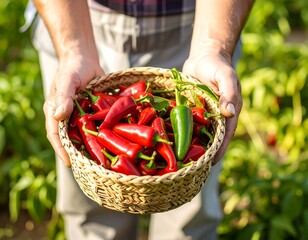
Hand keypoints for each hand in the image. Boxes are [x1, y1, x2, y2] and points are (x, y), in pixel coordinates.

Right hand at [43, 52, 103, 166]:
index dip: (62, 150)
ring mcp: (80, 115)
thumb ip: (63, 97)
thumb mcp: (67, 81)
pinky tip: (111, 141)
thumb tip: (58, 116)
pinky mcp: (91, 112)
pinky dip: (101, 133)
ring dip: (91, 145)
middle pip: (70, 138)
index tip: (70, 163)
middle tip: (90, 166)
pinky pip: (95, 125)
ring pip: (84, 134)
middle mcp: (67, 116)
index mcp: (55, 111)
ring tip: (101, 159)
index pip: (56, 135)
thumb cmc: (73, 68)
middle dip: (78, 152)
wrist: (85, 59)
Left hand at [183, 45, 241, 164]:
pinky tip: (167, 141)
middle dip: (201, 153)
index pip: (224, 136)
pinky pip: (184, 123)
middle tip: (190, 168)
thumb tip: (229, 114)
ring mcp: (201, 115)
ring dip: (188, 146)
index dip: (218, 151)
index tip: (209, 164)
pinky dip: (178, 132)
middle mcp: (215, 117)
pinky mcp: (189, 110)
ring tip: (177, 161)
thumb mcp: (226, 76)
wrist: (204, 56)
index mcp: (228, 113)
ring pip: (196, 134)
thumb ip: (229, 93)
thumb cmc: (217, 66)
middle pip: (210, 139)